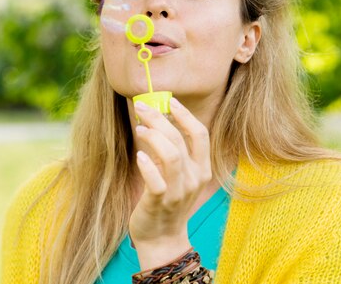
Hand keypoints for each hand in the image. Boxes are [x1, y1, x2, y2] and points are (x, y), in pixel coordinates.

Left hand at [129, 98, 211, 266]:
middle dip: (159, 118)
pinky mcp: (160, 202)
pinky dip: (147, 166)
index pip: (200, 134)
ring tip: (139, 128)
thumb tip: (156, 119)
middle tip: (141, 106)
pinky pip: (156, 180)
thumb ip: (172, 150)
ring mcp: (179, 192)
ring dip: (153, 137)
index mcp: (201, 168)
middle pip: (180, 139)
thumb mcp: (177, 174)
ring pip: (171, 156)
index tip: (169, 101)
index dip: (185, 115)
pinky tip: (139, 156)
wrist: (161, 238)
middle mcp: (194, 178)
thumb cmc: (166, 199)